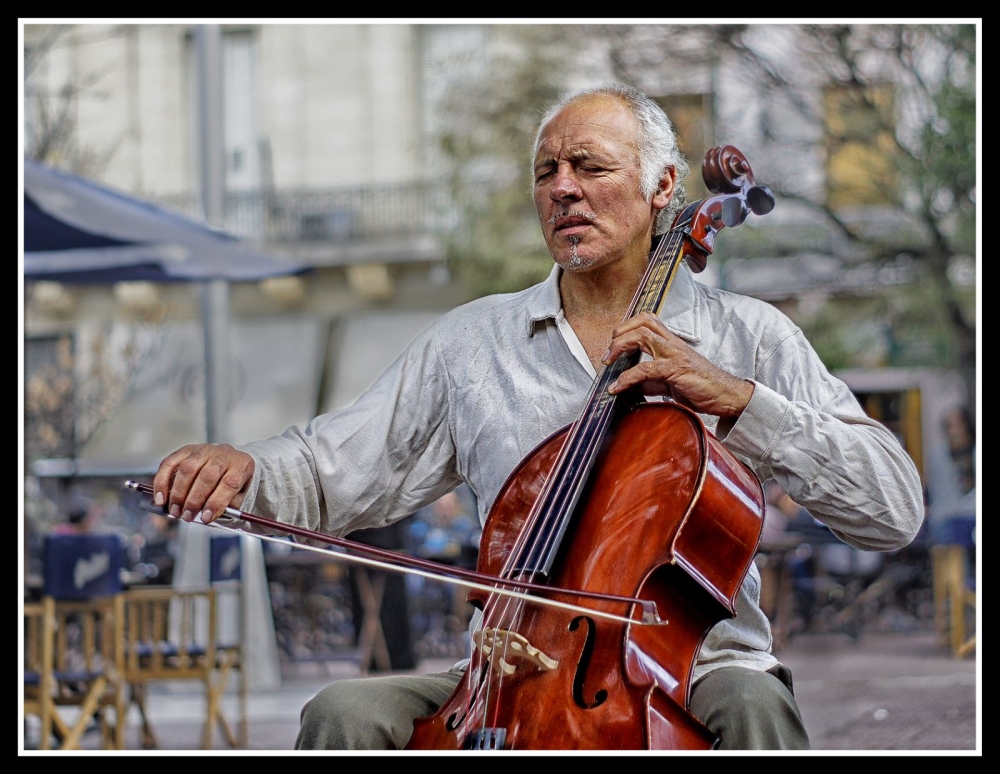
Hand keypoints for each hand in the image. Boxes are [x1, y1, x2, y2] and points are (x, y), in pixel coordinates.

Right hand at [152, 443, 254, 523]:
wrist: (230, 461)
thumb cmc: (233, 481)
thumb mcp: (239, 494)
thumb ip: (227, 505)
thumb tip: (207, 516)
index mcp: (241, 465)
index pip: (230, 483)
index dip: (216, 502)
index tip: (205, 518)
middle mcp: (223, 454)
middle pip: (207, 475)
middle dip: (194, 500)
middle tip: (187, 516)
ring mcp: (204, 450)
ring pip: (188, 469)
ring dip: (178, 493)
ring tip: (175, 511)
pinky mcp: (186, 450)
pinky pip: (170, 463)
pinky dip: (162, 481)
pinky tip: (160, 498)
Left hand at [603, 312, 753, 418]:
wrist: (727, 396)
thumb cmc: (701, 388)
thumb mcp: (671, 382)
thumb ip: (651, 380)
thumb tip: (629, 385)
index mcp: (672, 343)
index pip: (647, 322)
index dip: (627, 327)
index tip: (614, 344)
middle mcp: (673, 344)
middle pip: (642, 321)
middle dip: (620, 333)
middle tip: (607, 354)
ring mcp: (674, 354)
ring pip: (642, 336)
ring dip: (619, 347)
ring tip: (607, 363)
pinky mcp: (675, 369)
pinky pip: (645, 368)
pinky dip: (626, 378)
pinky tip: (617, 388)